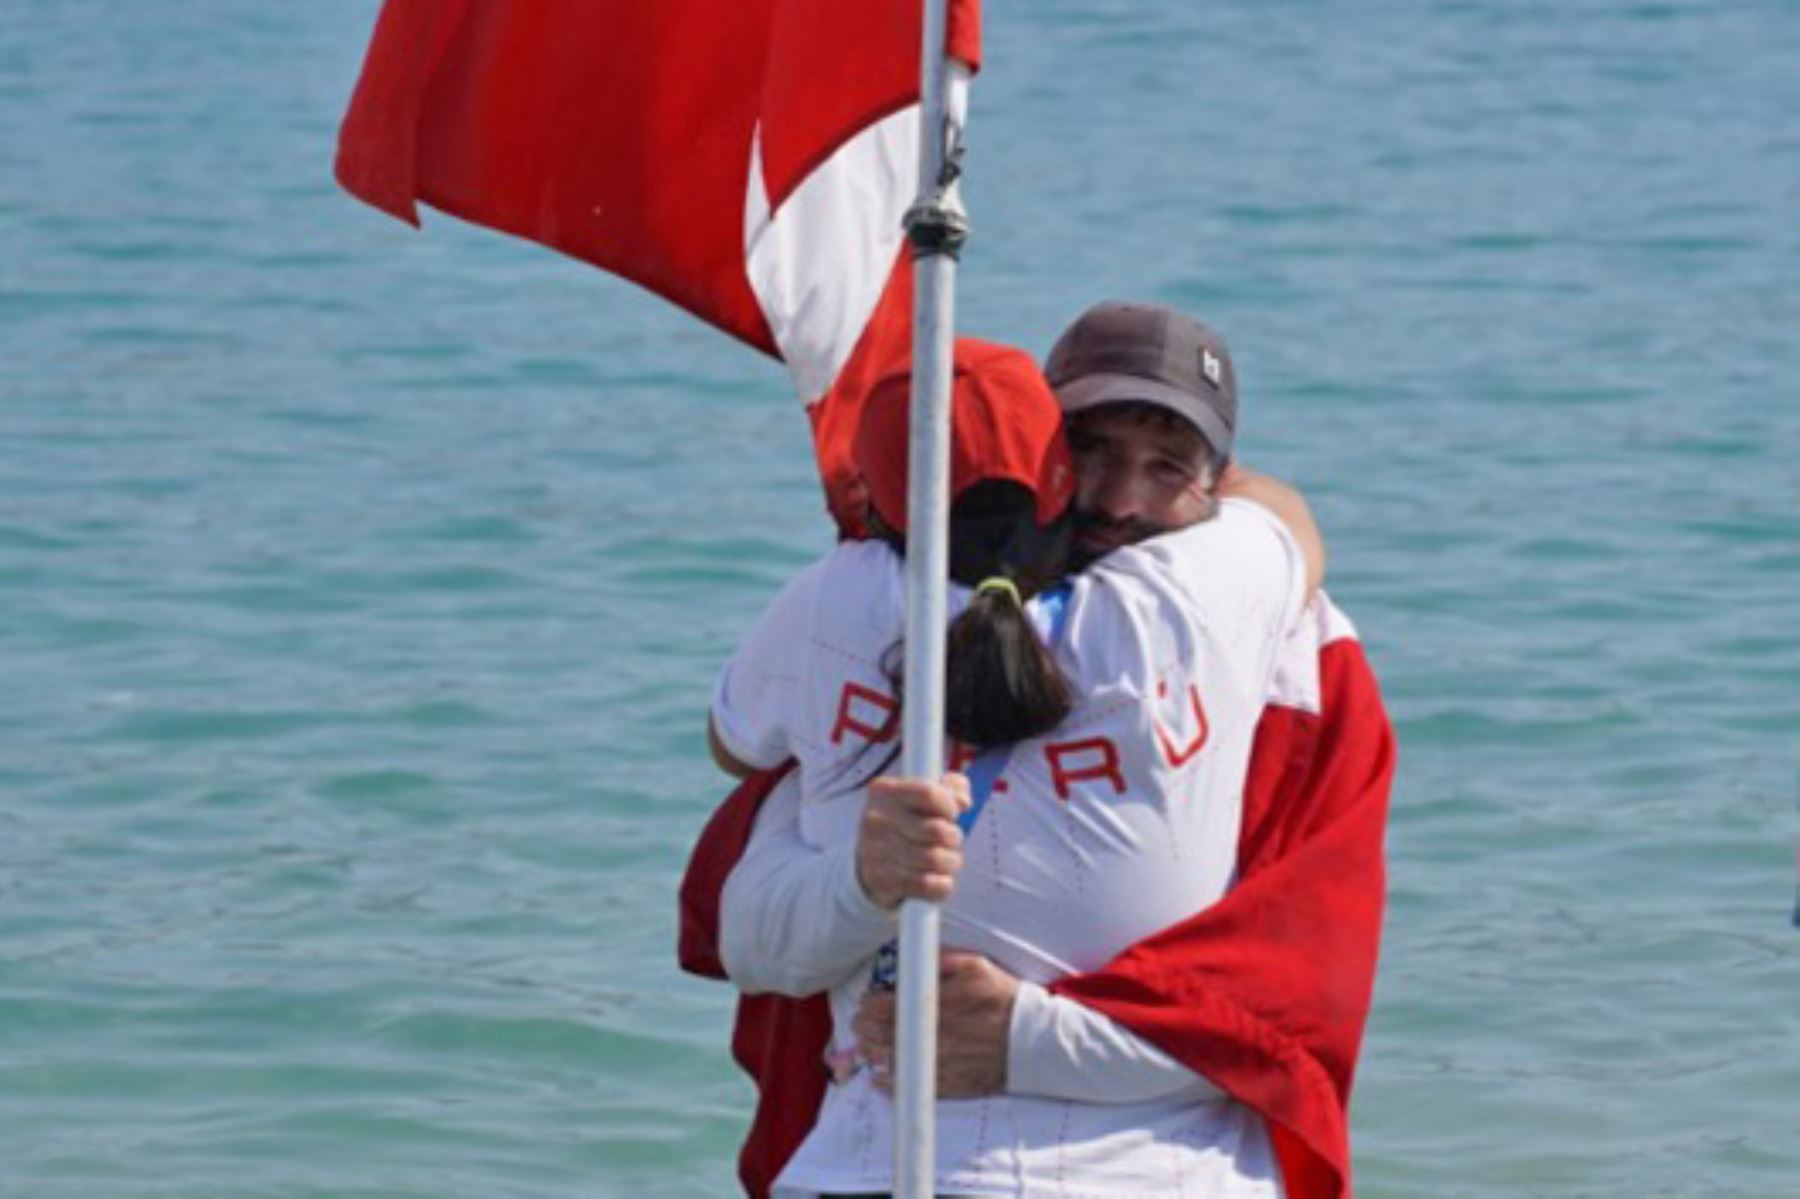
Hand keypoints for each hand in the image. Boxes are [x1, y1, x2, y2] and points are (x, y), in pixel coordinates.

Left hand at [852, 950, 1018, 1098]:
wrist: (1033, 1040)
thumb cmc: (1005, 1000)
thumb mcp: (978, 967)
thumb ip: (945, 961)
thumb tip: (917, 959)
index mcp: (936, 1005)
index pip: (889, 1006)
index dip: (870, 1005)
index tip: (864, 1003)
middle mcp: (933, 1035)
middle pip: (886, 1034)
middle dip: (865, 1028)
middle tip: (857, 1024)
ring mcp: (939, 1061)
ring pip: (893, 1061)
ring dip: (872, 1054)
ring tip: (865, 1048)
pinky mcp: (948, 1083)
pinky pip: (911, 1087)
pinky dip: (890, 1084)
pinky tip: (877, 1079)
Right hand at [856, 773, 969, 909]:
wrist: (868, 863)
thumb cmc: (904, 824)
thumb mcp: (920, 798)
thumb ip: (950, 787)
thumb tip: (963, 801)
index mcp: (885, 792)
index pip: (929, 793)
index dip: (949, 806)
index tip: (949, 813)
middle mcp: (876, 820)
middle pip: (937, 830)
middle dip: (954, 838)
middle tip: (950, 840)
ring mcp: (876, 852)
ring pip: (935, 859)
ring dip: (951, 862)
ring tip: (946, 859)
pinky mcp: (882, 881)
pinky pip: (929, 885)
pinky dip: (942, 884)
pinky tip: (938, 878)